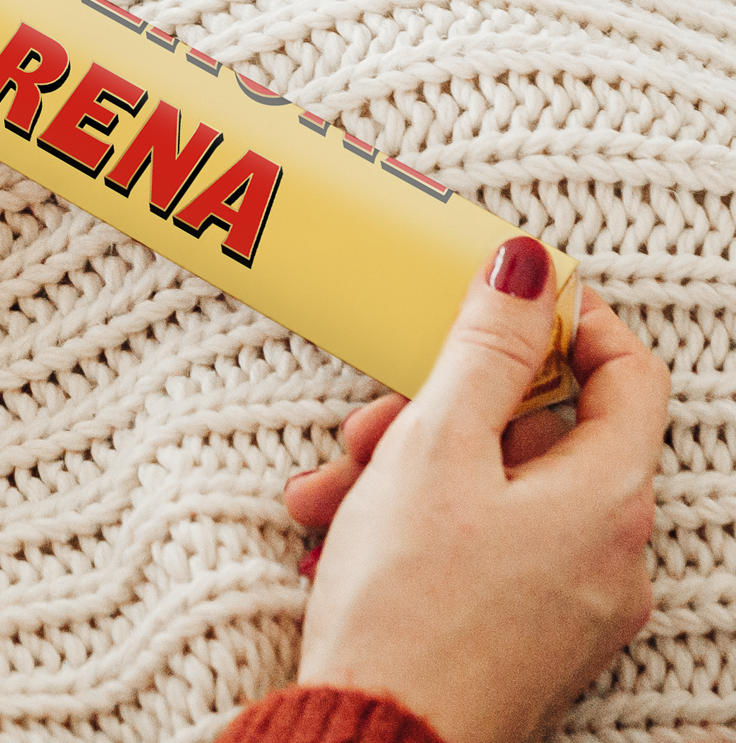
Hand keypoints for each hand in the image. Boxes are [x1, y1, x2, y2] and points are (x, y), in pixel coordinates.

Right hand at [286, 239, 667, 742]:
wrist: (379, 736)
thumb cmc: (410, 601)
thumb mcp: (436, 443)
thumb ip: (485, 347)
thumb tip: (530, 266)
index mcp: (608, 500)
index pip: (629, 374)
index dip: (568, 321)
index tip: (500, 300)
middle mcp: (610, 554)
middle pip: (539, 432)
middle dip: (440, 410)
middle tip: (372, 421)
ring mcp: (571, 601)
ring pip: (496, 488)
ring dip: (406, 468)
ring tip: (333, 489)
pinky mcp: (525, 633)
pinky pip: (482, 543)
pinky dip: (415, 521)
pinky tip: (341, 529)